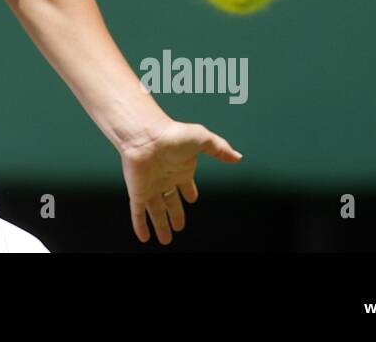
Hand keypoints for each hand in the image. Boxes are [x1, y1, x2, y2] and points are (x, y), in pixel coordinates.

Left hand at [119, 119, 242, 244]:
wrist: (145, 136)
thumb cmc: (172, 134)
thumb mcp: (202, 140)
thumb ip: (220, 148)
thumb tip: (237, 156)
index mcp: (180, 168)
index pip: (186, 185)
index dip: (189, 192)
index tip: (192, 199)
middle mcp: (164, 178)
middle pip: (171, 202)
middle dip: (175, 215)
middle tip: (179, 227)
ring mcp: (150, 186)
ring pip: (156, 211)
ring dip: (161, 226)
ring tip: (165, 240)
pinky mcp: (138, 192)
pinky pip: (138, 213)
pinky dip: (140, 225)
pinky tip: (144, 237)